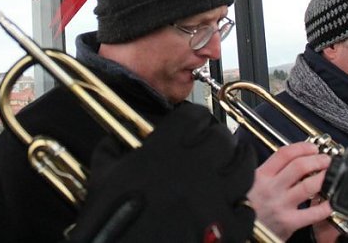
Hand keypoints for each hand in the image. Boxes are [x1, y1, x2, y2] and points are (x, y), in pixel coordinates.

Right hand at [68, 103, 255, 242]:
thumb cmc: (108, 222)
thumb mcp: (101, 179)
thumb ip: (110, 152)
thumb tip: (115, 140)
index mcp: (164, 151)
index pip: (194, 116)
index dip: (195, 117)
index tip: (194, 123)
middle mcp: (195, 169)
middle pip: (222, 138)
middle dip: (218, 137)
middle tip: (214, 144)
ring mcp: (215, 200)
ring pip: (244, 168)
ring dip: (240, 162)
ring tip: (236, 161)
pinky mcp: (228, 231)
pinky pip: (246, 210)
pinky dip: (241, 205)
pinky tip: (233, 204)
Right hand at [247, 142, 331, 239]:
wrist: (238, 232)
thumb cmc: (245, 208)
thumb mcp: (250, 184)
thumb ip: (268, 173)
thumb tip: (289, 161)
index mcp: (261, 176)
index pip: (284, 154)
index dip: (302, 147)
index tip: (312, 147)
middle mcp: (272, 188)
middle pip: (299, 166)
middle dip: (317, 159)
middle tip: (325, 159)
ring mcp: (281, 205)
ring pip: (309, 185)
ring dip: (324, 177)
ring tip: (331, 175)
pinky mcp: (289, 222)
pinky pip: (314, 212)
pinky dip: (326, 205)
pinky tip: (330, 201)